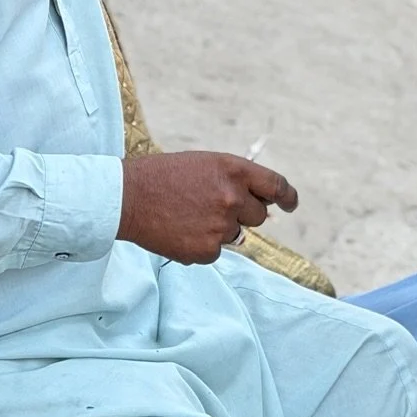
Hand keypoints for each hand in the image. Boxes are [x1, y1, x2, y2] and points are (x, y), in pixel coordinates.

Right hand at [118, 151, 297, 263]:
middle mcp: (233, 198)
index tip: (290, 204)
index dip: (287, 197)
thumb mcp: (204, 164)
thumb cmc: (162, 176)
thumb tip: (255, 203)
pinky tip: (180, 231)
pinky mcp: (207, 250)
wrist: (127, 198)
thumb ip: (233, 180)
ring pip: (235, 235)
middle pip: (258, 216)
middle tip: (211, 207)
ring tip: (188, 216)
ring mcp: (221, 226)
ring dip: (218, 229)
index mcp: (234, 170)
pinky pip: (216, 251)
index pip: (276, 186)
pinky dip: (201, 245)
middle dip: (242, 213)